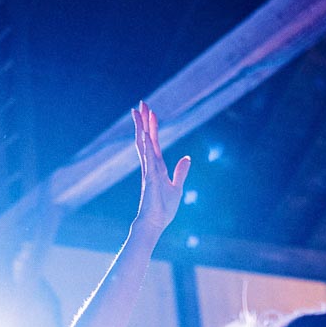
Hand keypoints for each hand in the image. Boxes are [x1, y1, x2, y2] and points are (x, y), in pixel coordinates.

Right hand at [131, 101, 189, 234]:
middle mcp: (150, 165)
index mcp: (157, 166)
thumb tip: (187, 158)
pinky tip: (144, 134)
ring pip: (143, 144)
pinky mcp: (150, 178)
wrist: (155, 223)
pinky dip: (146, 145)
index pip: (154, 142)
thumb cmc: (163, 209)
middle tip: (141, 103)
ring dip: (142, 127)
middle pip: (146, 138)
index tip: (150, 112)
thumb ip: (181, 172)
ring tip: (138, 112)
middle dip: (143, 120)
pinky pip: (147, 158)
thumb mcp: (177, 188)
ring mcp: (148, 170)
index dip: (152, 126)